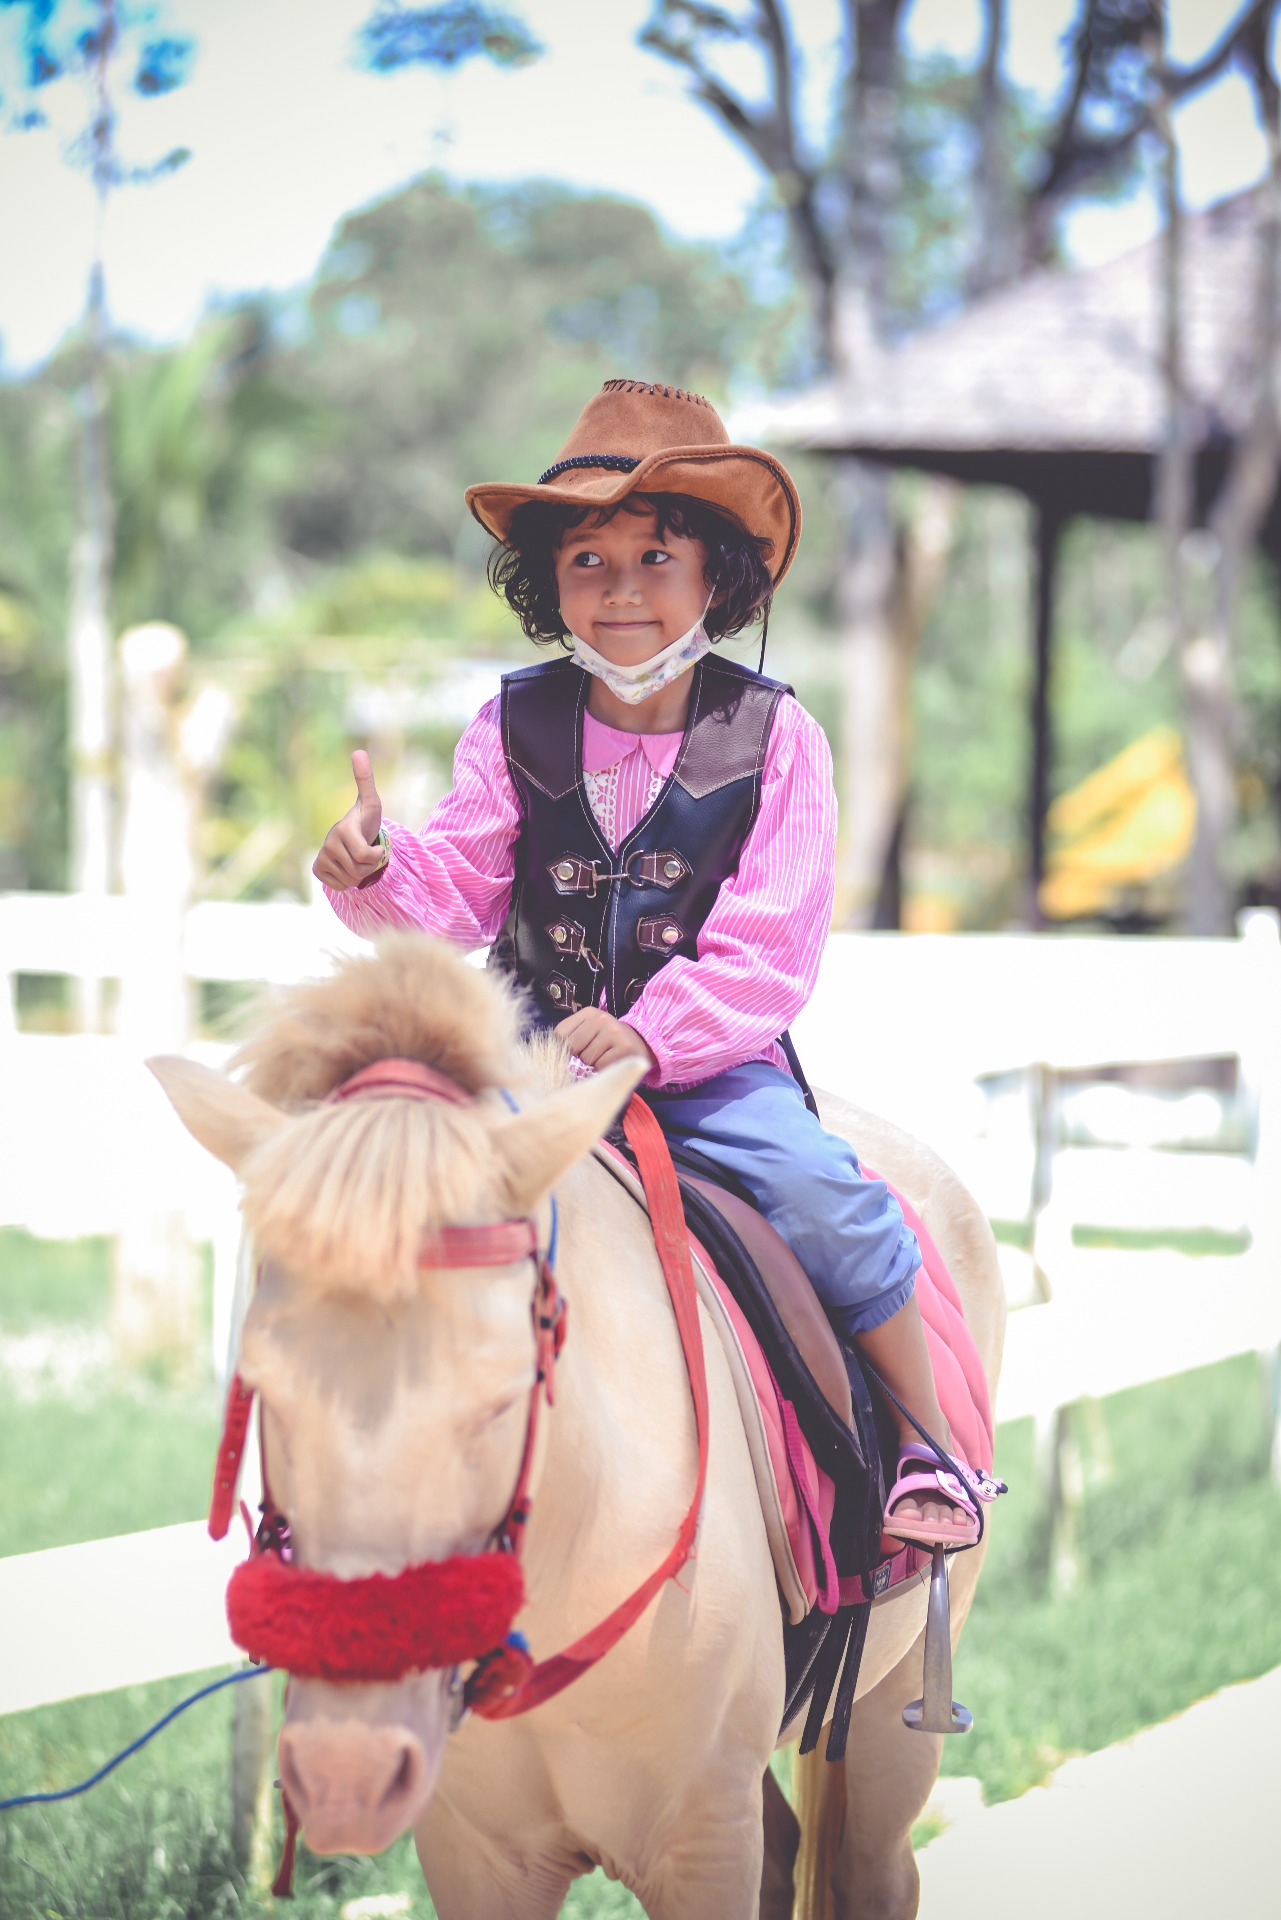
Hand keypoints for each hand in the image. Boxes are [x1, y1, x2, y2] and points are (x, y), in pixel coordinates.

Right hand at [312, 750, 386, 890]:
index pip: (364, 856)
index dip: (376, 856)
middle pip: (360, 870)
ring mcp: (321, 858)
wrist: (351, 838)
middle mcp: (328, 844)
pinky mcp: (317, 870)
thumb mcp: (371, 803)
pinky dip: (347, 881)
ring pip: (351, 880)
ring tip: (356, 858)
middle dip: (369, 866)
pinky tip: (345, 867)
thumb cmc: (365, 820)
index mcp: (343, 829)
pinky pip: (340, 886)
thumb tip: (358, 751)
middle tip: (365, 852)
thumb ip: (366, 780)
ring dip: (359, 874)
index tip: (376, 847)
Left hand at [558, 1007, 655, 1073]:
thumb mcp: (589, 1030)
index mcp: (589, 1012)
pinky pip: (601, 1065)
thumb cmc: (608, 1041)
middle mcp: (602, 1018)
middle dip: (580, 1056)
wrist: (641, 1043)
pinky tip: (612, 1062)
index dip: (564, 1046)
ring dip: (593, 1063)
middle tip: (594, 1053)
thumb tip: (553, 1053)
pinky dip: (604, 1069)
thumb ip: (571, 1036)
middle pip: (573, 1046)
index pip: (560, 1032)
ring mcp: (614, 1032)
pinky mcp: (625, 1048)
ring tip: (604, 1056)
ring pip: (587, 1058)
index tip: (576, 1049)